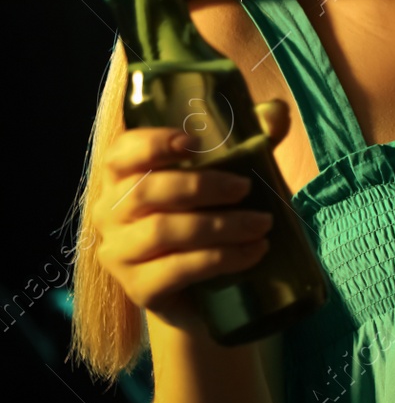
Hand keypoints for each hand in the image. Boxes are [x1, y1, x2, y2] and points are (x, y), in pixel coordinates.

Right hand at [90, 101, 292, 337]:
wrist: (207, 292)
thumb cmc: (215, 217)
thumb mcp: (235, 174)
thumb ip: (253, 139)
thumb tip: (276, 111)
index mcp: (124, 178)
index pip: (120, 154)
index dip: (151, 144)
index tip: (192, 141)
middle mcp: (110, 214)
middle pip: (145, 191)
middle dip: (203, 186)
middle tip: (246, 188)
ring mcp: (119, 254)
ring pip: (162, 231)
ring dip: (220, 225)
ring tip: (262, 224)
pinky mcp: (139, 289)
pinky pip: (176, 270)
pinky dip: (221, 258)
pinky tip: (254, 252)